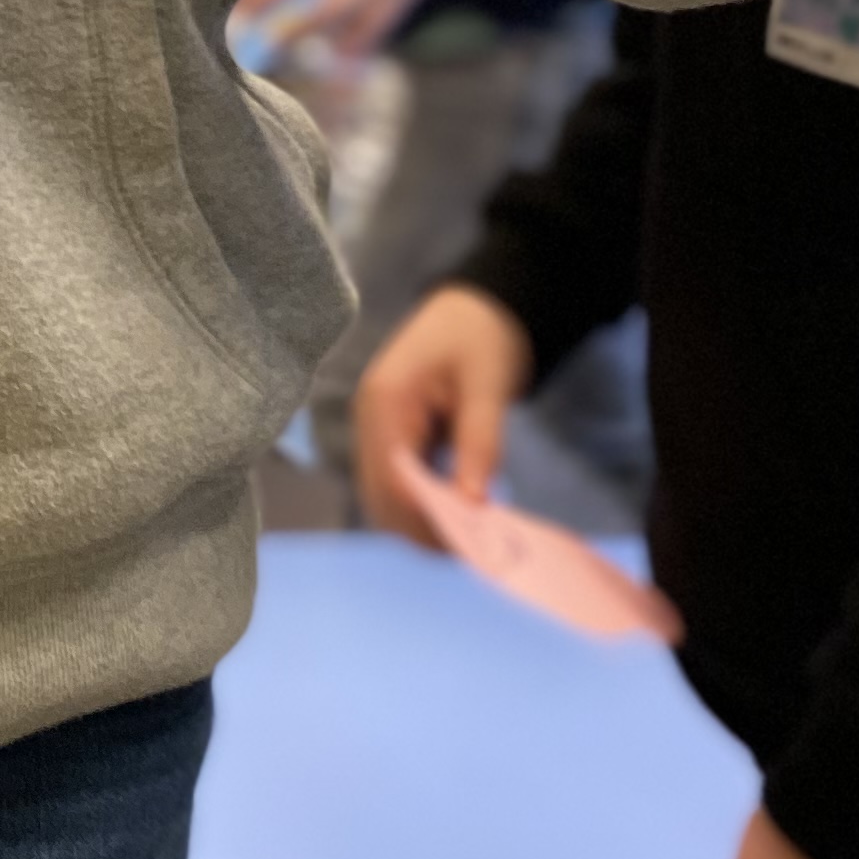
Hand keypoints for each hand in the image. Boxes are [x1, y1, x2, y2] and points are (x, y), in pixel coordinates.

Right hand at [355, 283, 531, 537]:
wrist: (475, 308)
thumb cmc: (481, 336)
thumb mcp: (488, 384)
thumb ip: (479, 441)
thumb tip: (474, 503)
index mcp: (386, 399)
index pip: (393, 477)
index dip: (425, 516)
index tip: (467, 543)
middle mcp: (371, 419)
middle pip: (382, 495)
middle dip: (422, 528)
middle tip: (475, 550)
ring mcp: (378, 429)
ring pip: (387, 497)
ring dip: (423, 521)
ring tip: (471, 537)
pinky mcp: (393, 437)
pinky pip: (401, 484)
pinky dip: (425, 505)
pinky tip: (460, 513)